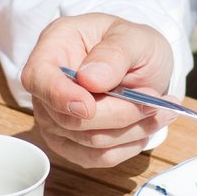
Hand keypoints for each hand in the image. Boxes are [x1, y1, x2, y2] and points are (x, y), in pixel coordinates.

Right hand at [21, 13, 176, 168]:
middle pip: (68, 118)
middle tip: (155, 101)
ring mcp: (55, 118)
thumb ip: (114, 54)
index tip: (89, 106)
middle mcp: (47, 86)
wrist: (142, 64)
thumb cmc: (132, 45)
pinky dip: (128, 145)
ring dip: (131, 130)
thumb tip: (89, 80)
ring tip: (160, 111)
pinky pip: (96, 157)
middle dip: (119, 113)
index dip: (58, 96)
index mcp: (55, 46)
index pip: (37, 77)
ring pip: (87, 141)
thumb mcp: (134, 37)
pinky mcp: (71, 143)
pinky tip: (147, 126)